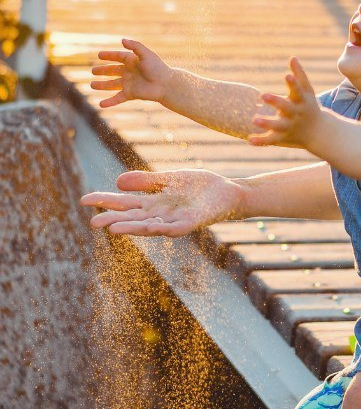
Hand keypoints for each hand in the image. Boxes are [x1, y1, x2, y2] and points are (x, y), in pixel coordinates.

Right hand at [81, 169, 243, 235]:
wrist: (228, 193)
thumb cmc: (199, 187)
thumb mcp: (169, 179)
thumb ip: (146, 182)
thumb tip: (118, 182)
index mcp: (153, 203)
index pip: (124, 202)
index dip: (105, 201)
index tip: (84, 199)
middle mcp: (160, 215)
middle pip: (132, 217)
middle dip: (113, 219)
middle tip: (92, 222)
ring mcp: (175, 220)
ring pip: (149, 226)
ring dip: (132, 227)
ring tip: (113, 228)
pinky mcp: (191, 223)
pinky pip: (174, 228)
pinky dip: (161, 228)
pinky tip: (149, 227)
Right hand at [91, 38, 171, 107]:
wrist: (166, 84)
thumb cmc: (158, 68)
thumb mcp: (146, 54)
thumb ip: (135, 46)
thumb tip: (122, 40)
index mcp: (132, 61)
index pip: (118, 57)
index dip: (108, 55)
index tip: (99, 55)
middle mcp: (129, 72)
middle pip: (112, 71)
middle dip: (102, 71)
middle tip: (93, 71)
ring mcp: (129, 84)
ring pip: (112, 85)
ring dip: (102, 85)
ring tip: (92, 85)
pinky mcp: (131, 94)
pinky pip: (117, 98)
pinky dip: (109, 102)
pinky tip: (101, 104)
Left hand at [249, 57, 321, 148]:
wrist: (319, 133)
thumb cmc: (309, 106)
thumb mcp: (308, 91)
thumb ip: (299, 75)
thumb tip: (292, 57)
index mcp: (301, 101)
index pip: (297, 91)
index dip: (293, 83)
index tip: (287, 75)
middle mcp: (296, 114)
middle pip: (286, 108)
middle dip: (276, 101)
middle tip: (262, 95)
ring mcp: (290, 127)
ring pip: (278, 126)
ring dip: (267, 123)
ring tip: (254, 120)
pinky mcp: (283, 137)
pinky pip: (272, 140)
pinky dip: (261, 141)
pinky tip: (250, 140)